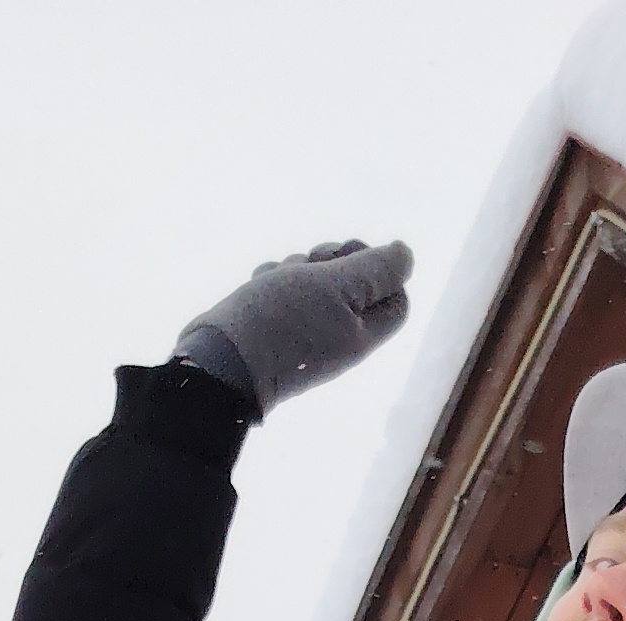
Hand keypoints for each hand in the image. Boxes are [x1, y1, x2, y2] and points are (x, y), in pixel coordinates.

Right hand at [174, 239, 412, 413]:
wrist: (219, 361)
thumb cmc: (280, 323)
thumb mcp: (336, 287)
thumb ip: (375, 270)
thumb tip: (406, 255)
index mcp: (362, 334)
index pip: (396, 297)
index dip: (381, 266)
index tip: (352, 254)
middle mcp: (338, 336)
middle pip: (355, 283)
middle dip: (334, 260)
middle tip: (315, 260)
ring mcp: (305, 333)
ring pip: (314, 281)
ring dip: (297, 265)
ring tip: (279, 278)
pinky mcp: (274, 327)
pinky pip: (283, 291)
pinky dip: (273, 278)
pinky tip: (259, 285)